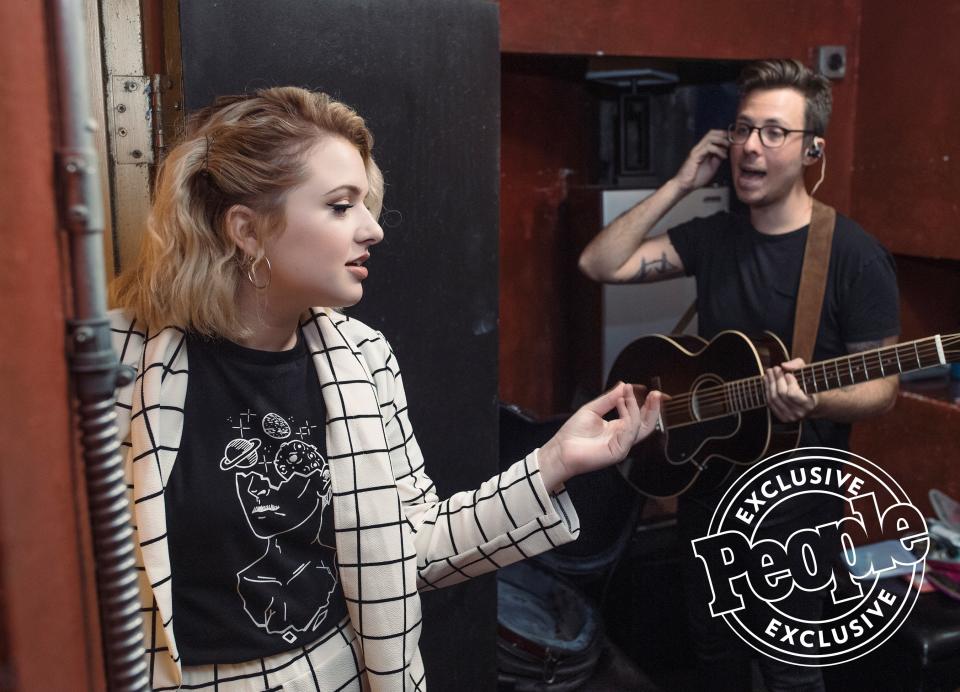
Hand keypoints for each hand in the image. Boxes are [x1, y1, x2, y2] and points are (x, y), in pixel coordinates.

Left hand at [538, 382, 661, 491]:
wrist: (561, 449)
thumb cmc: (573, 433)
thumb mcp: (592, 409)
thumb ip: (609, 399)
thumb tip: (622, 385)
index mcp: (618, 428)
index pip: (639, 416)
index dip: (645, 403)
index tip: (645, 388)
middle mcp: (623, 437)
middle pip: (646, 424)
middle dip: (653, 408)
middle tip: (656, 393)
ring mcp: (622, 445)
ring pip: (639, 426)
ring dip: (636, 407)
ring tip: (628, 392)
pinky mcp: (619, 451)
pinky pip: (629, 432)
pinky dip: (628, 416)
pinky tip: (621, 403)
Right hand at [673, 129, 728, 191]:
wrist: (684, 186)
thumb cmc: (695, 178)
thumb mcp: (712, 167)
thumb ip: (718, 158)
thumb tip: (725, 152)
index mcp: (703, 150)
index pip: (713, 135)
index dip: (724, 135)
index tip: (733, 140)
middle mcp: (699, 148)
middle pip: (712, 133)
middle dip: (724, 135)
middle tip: (732, 140)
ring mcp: (697, 151)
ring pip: (710, 137)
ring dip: (722, 141)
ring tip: (728, 147)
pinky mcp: (695, 156)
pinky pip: (708, 147)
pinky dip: (718, 150)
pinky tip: (722, 156)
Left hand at [765, 358, 817, 422]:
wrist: (811, 404)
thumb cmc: (809, 385)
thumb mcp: (808, 372)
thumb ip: (798, 365)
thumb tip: (784, 365)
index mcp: (809, 404)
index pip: (792, 394)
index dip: (788, 382)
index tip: (787, 374)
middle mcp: (799, 413)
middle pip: (781, 394)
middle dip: (777, 379)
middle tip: (775, 368)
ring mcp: (789, 417)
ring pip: (773, 398)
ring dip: (769, 383)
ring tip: (769, 372)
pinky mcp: (781, 417)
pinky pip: (770, 403)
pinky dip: (767, 390)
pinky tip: (767, 380)